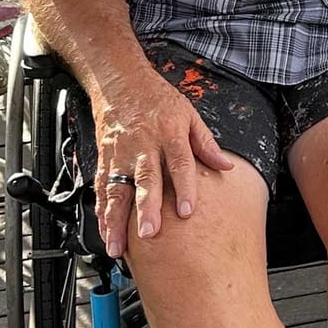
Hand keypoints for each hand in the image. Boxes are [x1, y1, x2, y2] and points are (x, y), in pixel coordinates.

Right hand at [88, 73, 235, 256]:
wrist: (120, 82)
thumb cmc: (157, 99)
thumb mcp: (189, 115)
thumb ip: (205, 144)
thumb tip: (226, 166)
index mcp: (169, 133)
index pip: (179, 163)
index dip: (184, 188)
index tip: (188, 212)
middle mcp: (143, 145)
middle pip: (145, 180)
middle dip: (147, 208)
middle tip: (149, 234)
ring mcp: (120, 154)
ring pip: (117, 189)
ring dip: (116, 219)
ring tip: (118, 245)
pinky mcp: (103, 159)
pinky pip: (101, 188)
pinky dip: (101, 212)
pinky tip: (104, 230)